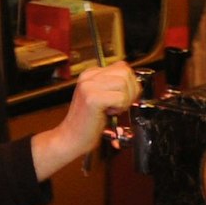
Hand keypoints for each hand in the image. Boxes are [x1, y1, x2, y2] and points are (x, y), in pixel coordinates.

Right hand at [30, 62, 141, 178]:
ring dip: (125, 99)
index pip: (121, 66)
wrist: (71, 138)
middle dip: (130, 90)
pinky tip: (108, 113)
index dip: (130, 83)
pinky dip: (120, 107)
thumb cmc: (88, 122)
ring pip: (124, 83)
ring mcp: (89, 87)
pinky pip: (120, 97)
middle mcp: (88, 77)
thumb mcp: (102, 97)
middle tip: (119, 105)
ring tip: (113, 109)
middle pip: (125, 72)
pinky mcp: (92, 99)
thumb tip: (134, 80)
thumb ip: (114, 86)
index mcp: (90, 74)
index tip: (123, 97)